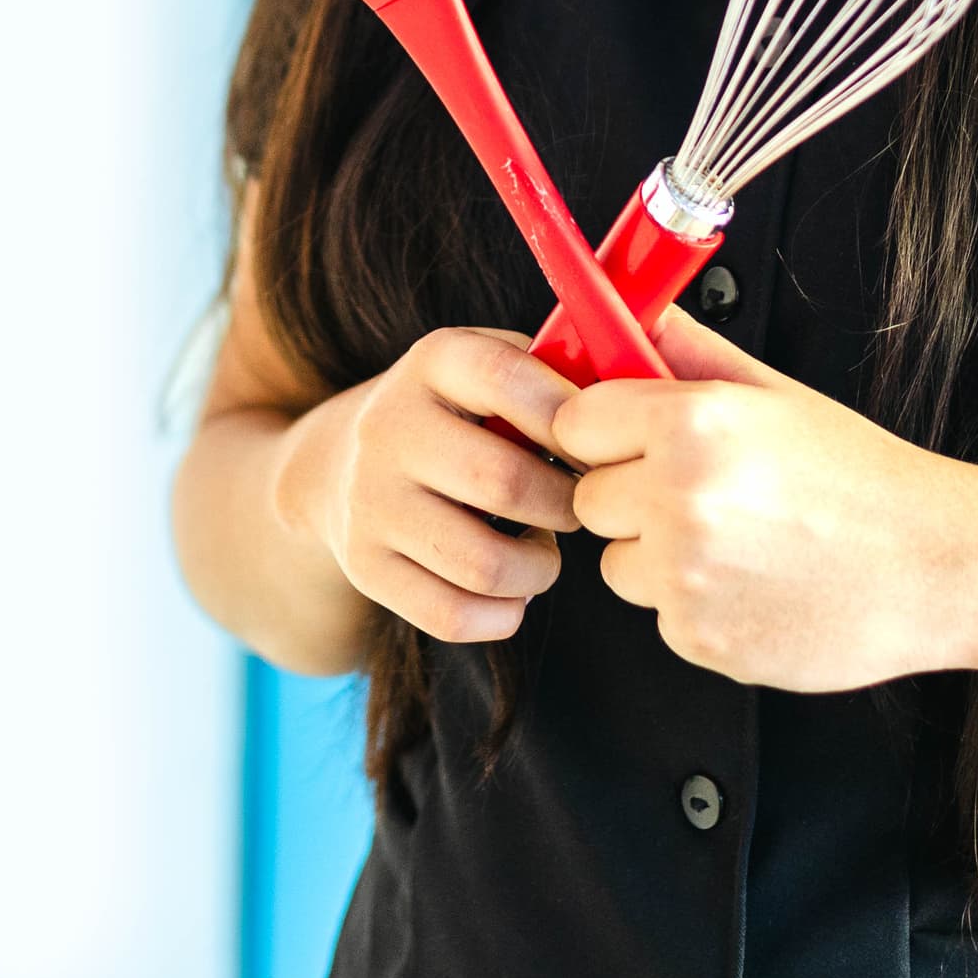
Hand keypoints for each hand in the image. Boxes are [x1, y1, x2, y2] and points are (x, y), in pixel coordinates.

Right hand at [282, 327, 584, 645]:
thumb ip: (557, 368)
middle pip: (503, 483)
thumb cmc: (455, 417)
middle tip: (579, 507)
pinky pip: (451, 616)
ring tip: (543, 549)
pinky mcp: (364, 566)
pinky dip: (503, 613)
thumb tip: (639, 389)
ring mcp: (370, 502)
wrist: (338, 467)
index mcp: (432, 362)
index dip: (569, 417)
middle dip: (565, 505)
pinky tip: (512, 588)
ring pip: (482, 564)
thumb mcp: (488, 368)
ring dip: (539, 568)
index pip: (505, 377)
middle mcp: (389, 427)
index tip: (595, 445)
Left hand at [553, 305, 975, 692]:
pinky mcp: (698, 637)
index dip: (604, 432)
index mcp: (693, 423)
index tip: (629, 441)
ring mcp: (685, 574)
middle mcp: (678, 497)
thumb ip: (692, 355)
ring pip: (619, 563)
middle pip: (590, 498)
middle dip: (633, 496)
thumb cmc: (865, 481)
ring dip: (659, 556)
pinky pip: (661, 615)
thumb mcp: (780, 397)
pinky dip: (696, 606)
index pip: (577, 423)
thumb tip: (635, 317)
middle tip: (705, 495)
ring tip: (742, 542)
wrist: (939, 568)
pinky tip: (757, 584)